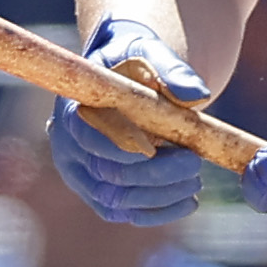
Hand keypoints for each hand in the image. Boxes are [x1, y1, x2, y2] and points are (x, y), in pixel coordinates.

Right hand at [48, 18, 213, 223]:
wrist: (128, 82)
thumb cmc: (136, 65)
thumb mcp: (151, 52)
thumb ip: (172, 70)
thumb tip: (197, 96)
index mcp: (73, 108)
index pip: (87, 135)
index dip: (120, 146)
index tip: (156, 148)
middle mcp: (69, 146)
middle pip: (106, 172)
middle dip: (154, 173)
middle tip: (193, 163)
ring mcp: (82, 175)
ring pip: (116, 200)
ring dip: (161, 195)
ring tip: (195, 180)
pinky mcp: (100, 195)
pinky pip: (125, 214)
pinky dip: (159, 213)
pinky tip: (188, 201)